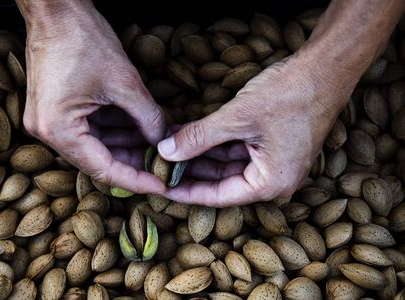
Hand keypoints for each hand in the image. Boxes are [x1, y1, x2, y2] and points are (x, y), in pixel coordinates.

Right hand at [21, 2, 165, 193]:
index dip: (136, 180)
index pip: (104, 169)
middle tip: (165, 166)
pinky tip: (140, 132)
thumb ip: (148, 118)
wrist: (55, 8)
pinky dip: (116, 131)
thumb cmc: (83, 39)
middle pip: (99, 160)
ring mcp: (51, 121)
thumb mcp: (125, 83)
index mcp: (59, 130)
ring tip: (158, 149)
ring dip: (127, 146)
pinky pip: (91, 130)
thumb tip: (164, 142)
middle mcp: (49, 132)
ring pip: (97, 146)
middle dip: (134, 162)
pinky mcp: (58, 109)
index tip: (162, 186)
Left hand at [157, 52, 355, 205]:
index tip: (160, 187)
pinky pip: (235, 150)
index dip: (186, 191)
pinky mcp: (271, 146)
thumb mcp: (237, 118)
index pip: (218, 195)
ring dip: (199, 153)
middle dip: (189, 169)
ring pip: (225, 164)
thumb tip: (165, 151)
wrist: (326, 70)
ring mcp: (273, 162)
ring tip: (168, 144)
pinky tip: (189, 133)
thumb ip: (199, 137)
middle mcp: (273, 179)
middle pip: (220, 181)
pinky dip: (213, 142)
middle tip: (158, 163)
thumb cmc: (290, 96)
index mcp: (270, 184)